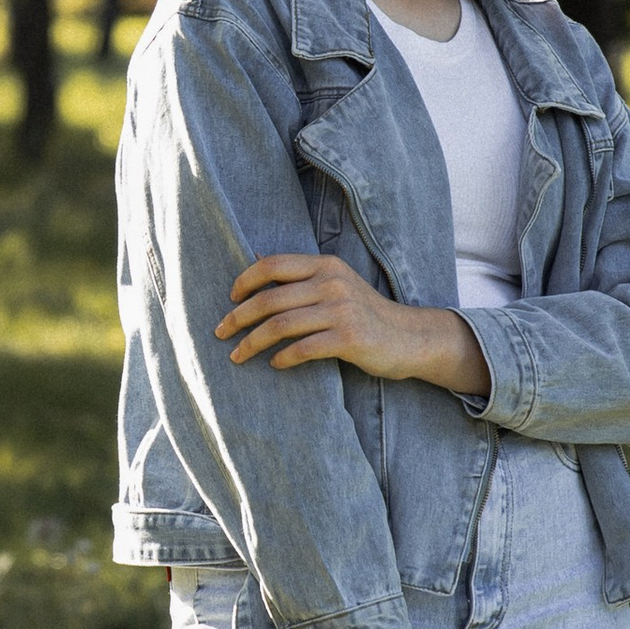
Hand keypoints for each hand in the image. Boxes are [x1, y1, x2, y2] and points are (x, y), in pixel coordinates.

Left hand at [220, 253, 487, 398]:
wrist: (409, 338)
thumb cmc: (364, 314)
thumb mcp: (336, 285)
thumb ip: (302, 277)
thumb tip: (254, 265)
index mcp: (325, 265)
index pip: (272, 265)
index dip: (244, 281)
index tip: (230, 300)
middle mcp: (332, 283)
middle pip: (269, 298)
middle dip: (238, 318)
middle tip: (220, 333)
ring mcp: (342, 310)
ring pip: (280, 326)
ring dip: (252, 343)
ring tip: (237, 356)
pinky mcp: (349, 338)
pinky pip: (303, 349)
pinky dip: (282, 358)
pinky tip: (274, 364)